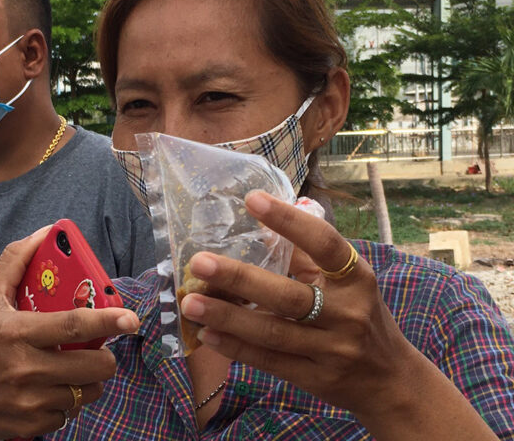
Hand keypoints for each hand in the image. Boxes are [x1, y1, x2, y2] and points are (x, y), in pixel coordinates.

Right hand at [0, 226, 138, 440]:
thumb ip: (15, 261)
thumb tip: (46, 232)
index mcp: (17, 333)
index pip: (73, 326)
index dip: (107, 321)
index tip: (131, 319)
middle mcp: (25, 369)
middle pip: (94, 366)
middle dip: (105, 357)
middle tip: (95, 351)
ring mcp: (29, 401)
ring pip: (88, 392)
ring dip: (88, 381)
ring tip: (72, 371)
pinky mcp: (30, 426)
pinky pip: (70, 414)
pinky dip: (68, 402)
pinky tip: (50, 391)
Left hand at [180, 190, 497, 439]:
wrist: (390, 381)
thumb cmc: (361, 317)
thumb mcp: (349, 282)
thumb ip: (310, 257)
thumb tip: (261, 228)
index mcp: (356, 278)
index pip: (325, 244)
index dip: (290, 222)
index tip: (251, 200)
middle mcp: (347, 313)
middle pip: (289, 295)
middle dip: (241, 278)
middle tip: (199, 262)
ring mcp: (332, 349)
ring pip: (273, 332)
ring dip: (228, 317)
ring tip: (191, 303)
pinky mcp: (315, 378)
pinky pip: (270, 362)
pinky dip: (237, 348)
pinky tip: (207, 334)